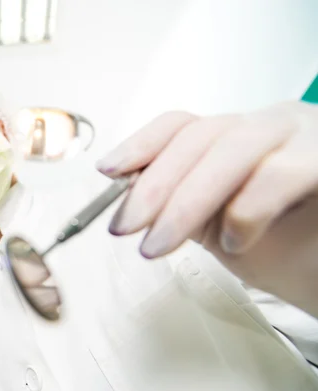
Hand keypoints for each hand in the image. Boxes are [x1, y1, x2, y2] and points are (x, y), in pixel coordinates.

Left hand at [96, 101, 317, 316]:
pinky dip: (246, 211)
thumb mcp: (215, 225)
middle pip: (199, 137)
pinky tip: (234, 242)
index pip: (181, 125)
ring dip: (186, 202)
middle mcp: (269, 125)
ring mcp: (304, 136)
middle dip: (154, 186)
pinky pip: (281, 173)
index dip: (140, 144)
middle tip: (125, 228)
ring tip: (160, 244)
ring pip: (232, 149)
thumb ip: (178, 204)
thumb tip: (125, 198)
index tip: (107, 172)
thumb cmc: (283, 250)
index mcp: (238, 136)